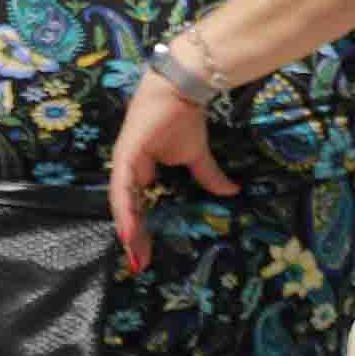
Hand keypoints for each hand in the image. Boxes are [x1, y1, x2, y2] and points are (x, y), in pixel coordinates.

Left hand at [107, 71, 237, 273]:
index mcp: (139, 171)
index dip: (140, 230)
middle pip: (127, 209)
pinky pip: (122, 187)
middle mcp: (127, 169)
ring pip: (121, 202)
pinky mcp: (125, 155)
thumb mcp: (197, 156)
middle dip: (133, 238)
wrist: (183, 90)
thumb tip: (232, 193)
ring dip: (128, 228)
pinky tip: (127, 230)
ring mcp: (124, 162)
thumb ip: (209, 177)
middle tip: (139, 265)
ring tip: (133, 253)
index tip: (146, 256)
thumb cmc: (184, 119)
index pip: (138, 206)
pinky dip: (124, 209)